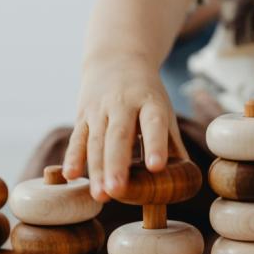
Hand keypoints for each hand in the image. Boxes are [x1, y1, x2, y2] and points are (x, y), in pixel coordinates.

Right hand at [63, 56, 187, 202]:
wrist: (116, 58)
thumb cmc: (146, 95)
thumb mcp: (163, 111)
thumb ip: (171, 144)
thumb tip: (183, 181)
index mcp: (150, 102)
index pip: (153, 124)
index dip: (155, 145)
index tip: (156, 167)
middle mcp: (123, 104)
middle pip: (119, 136)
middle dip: (117, 165)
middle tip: (117, 190)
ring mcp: (100, 109)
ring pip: (96, 141)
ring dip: (96, 169)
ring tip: (100, 195)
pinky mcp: (83, 115)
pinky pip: (77, 138)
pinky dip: (73, 156)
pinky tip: (70, 175)